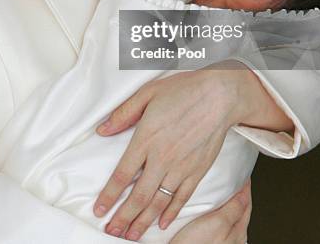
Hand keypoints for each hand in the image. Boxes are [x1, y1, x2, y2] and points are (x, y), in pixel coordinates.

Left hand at [93, 67, 245, 240]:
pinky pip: (182, 198)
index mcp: (146, 138)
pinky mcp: (198, 171)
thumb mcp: (148, 94)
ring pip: (158, 202)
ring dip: (143, 221)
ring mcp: (181, 167)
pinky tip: (162, 223)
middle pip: (138, 196)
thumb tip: (102, 130)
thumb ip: (124, 113)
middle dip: (123, 217)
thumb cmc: (185, 90)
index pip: (122, 175)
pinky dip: (171, 213)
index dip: (109, 196)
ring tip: (131, 235)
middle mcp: (162, 157)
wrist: (219, 95)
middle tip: (112, 231)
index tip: (99, 209)